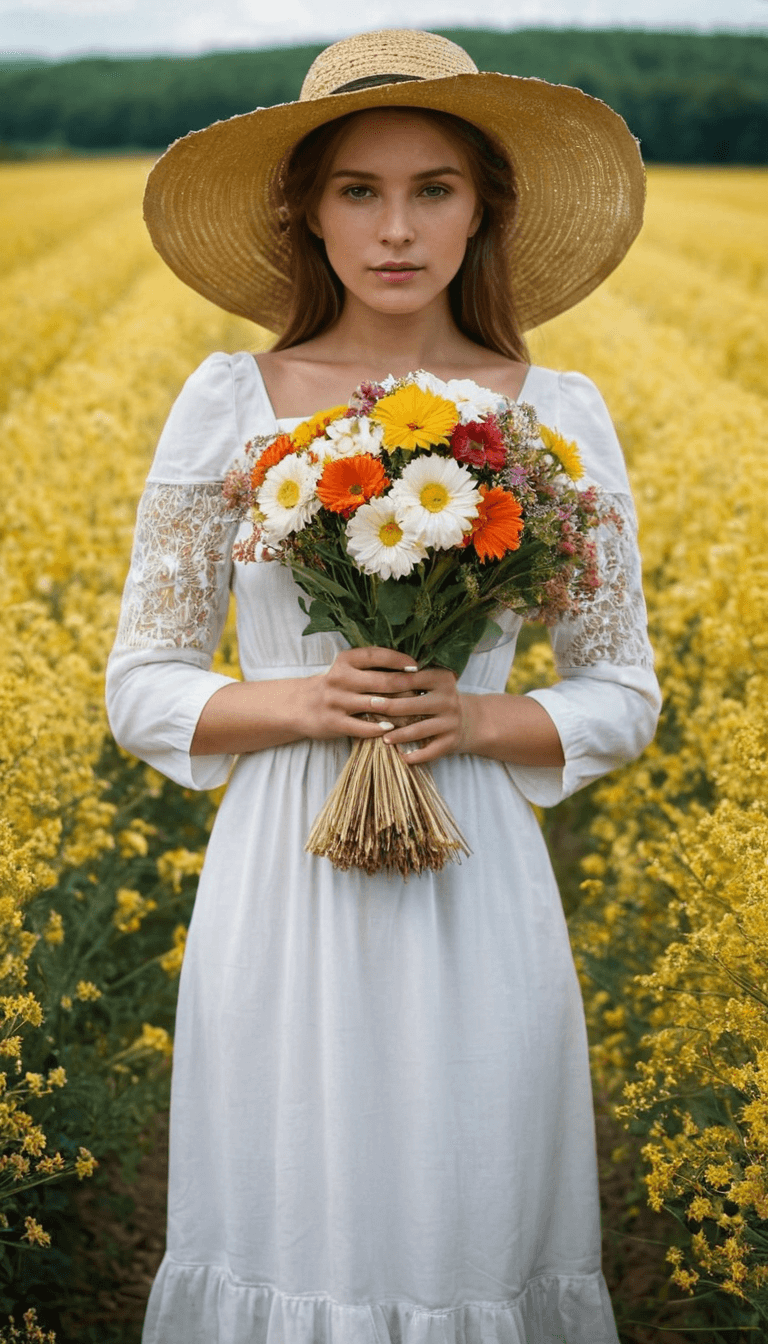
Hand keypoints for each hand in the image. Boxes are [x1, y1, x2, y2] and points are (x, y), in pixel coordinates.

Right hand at [297, 647, 439, 745]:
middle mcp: (340, 678)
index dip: (398, 659)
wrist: (300, 706)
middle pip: (381, 681)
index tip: (416, 664)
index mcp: (345, 661)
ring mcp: (336, 701)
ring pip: (375, 704)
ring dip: (398, 708)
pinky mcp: (334, 722)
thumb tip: (408, 668)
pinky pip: (362, 727)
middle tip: (422, 689)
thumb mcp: (346, 669)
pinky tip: (391, 728)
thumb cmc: (334, 686)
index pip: (376, 655)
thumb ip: (371, 667)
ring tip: (415, 710)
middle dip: (406, 685)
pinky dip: (379, 728)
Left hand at [370, 661, 472, 764]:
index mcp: (441, 679)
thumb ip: (406, 676)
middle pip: (414, 705)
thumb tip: (372, 675)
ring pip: (420, 729)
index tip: (369, 686)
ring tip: (383, 738)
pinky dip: (416, 756)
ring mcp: (452, 721)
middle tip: (370, 707)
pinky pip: (431, 751)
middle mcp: (449, 699)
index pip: (411, 679)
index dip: (389, 682)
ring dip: (400, 735)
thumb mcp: (426, 681)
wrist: (465, 719)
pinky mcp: (452, 740)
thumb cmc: (433, 697)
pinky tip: (402, 758)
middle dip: (390, 707)